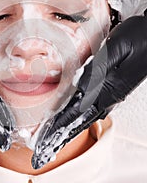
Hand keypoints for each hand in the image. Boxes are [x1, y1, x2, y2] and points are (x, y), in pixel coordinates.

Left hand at [32, 13, 146, 168]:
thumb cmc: (141, 37)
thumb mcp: (117, 48)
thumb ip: (98, 67)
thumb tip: (78, 84)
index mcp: (109, 88)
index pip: (78, 111)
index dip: (60, 124)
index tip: (46, 136)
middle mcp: (111, 95)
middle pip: (82, 119)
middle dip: (63, 132)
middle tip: (47, 144)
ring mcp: (115, 93)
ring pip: (89, 115)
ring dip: (72, 125)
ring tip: (58, 134)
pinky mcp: (117, 87)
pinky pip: (96, 106)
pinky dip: (83, 114)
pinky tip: (78, 115)